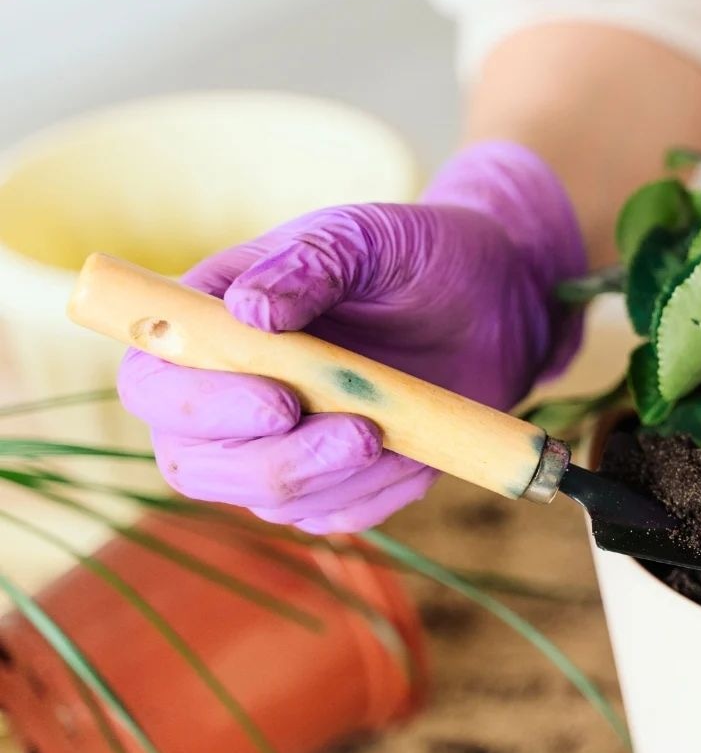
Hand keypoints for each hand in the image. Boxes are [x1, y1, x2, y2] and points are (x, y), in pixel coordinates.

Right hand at [118, 141, 584, 532]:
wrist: (495, 299)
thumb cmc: (418, 255)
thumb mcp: (370, 236)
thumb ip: (312, 262)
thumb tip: (249, 311)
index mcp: (211, 321)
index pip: (153, 384)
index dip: (199, 406)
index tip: (279, 401)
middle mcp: (228, 390)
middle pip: (194, 463)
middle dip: (277, 462)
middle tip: (363, 434)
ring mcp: (278, 442)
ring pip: (270, 500)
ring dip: (338, 478)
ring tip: (403, 431)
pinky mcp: (333, 479)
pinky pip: (336, 516)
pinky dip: (380, 493)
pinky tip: (420, 452)